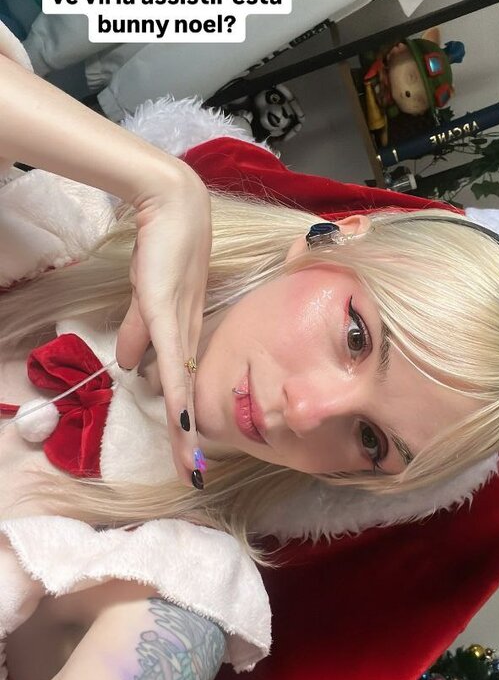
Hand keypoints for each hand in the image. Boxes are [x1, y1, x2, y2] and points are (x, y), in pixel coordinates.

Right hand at [115, 161, 210, 487]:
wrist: (171, 206)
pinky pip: (173, 362)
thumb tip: (127, 363)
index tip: (190, 452)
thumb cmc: (162, 249)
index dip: (186, 420)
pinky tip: (181, 421)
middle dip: (188, 438)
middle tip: (190, 472)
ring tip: (188, 461)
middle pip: (188, 395)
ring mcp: (181, 325)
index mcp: (185, 333)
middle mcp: (189, 335)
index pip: (185, 385)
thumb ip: (138, 332)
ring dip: (184, 427)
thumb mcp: (145, 300)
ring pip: (184, 387)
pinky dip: (177, 393)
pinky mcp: (168, 313)